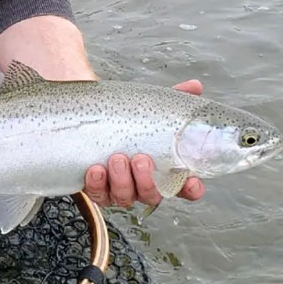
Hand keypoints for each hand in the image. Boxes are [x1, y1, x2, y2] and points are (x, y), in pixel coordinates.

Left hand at [83, 80, 205, 208]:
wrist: (86, 109)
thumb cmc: (125, 113)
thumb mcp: (149, 105)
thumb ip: (173, 98)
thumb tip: (195, 86)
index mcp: (162, 169)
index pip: (183, 187)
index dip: (190, 189)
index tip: (192, 182)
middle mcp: (141, 183)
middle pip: (152, 195)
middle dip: (147, 180)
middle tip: (141, 158)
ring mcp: (117, 187)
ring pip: (125, 197)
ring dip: (123, 180)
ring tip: (117, 157)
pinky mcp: (95, 187)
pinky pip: (98, 194)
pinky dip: (97, 184)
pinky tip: (96, 169)